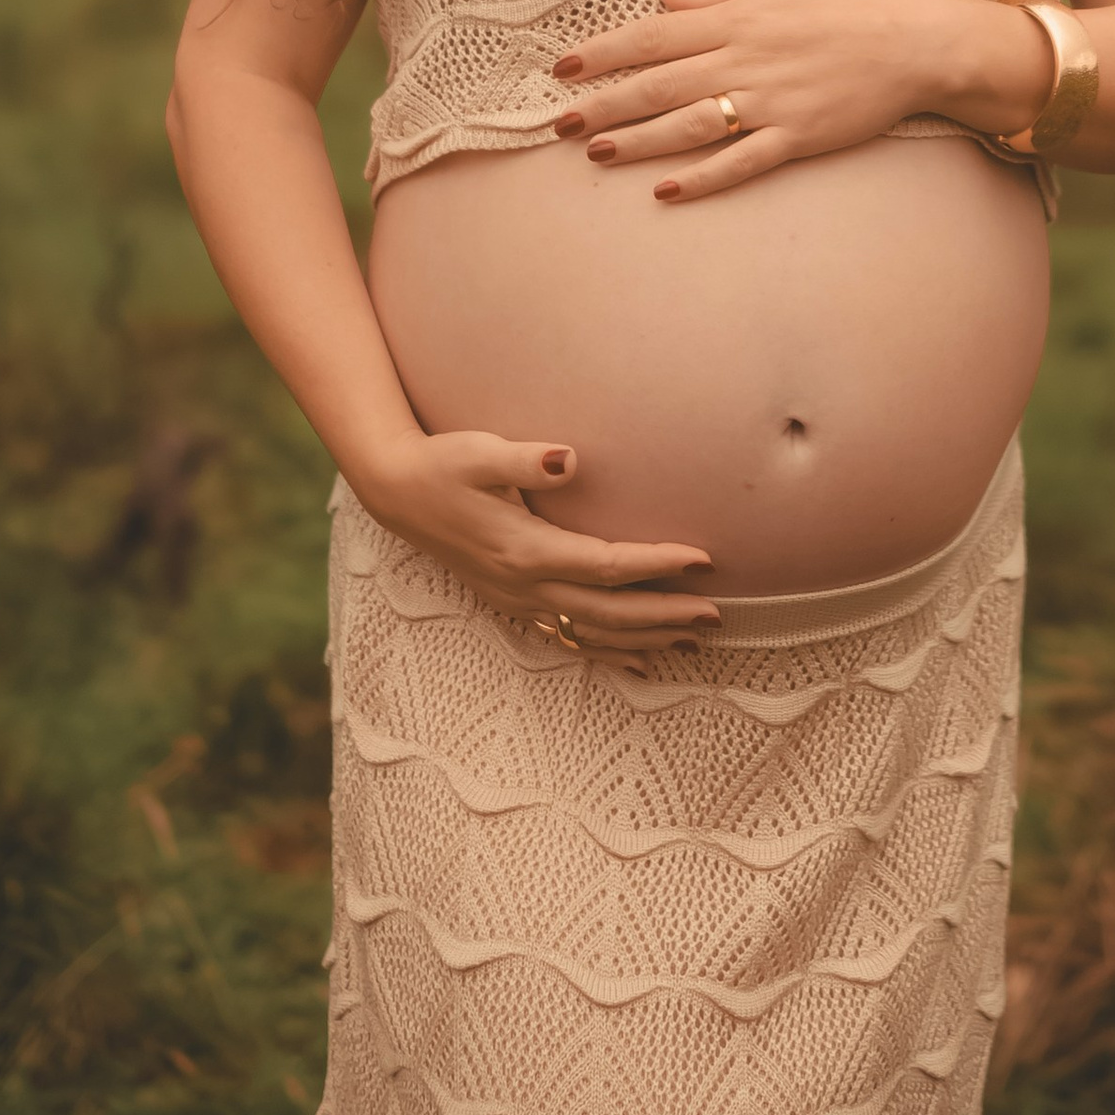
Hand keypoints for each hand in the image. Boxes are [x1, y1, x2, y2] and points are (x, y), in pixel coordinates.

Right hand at [353, 429, 720, 667]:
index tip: (703, 558)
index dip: (657, 563)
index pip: (606, 564)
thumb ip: (525, 458)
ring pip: (593, 633)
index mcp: (525, 548)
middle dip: (665, 615)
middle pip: (609, 612)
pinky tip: (642, 662)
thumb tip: (568, 457)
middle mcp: (525, 584)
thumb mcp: (479, 452)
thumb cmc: (443, 464)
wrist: (397, 492)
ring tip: (695, 641)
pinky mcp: (514, 603)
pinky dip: (610, 653)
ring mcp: (519, 600)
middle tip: (717, 614)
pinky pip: (570, 639)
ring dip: (645, 639)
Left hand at [552, 0, 1049, 197]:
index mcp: (735, 18)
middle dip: (605, 103)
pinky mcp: (797, 136)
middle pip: (659, 84)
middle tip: (560, 123)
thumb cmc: (844, 6)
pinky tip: (666, 192)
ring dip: (639, 140)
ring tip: (597, 153)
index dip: (604, 52)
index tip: (563, 68)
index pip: (653, 36)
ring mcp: (770, 101)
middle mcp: (744, 59)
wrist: (912, 41)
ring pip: (689, 125)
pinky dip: (702, 178)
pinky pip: (740, 162)